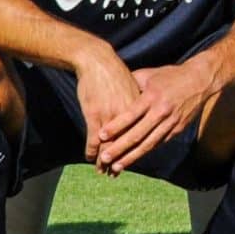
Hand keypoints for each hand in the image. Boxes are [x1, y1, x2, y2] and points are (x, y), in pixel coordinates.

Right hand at [71, 48, 145, 174]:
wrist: (98, 60)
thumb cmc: (114, 72)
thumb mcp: (135, 85)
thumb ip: (139, 100)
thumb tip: (146, 110)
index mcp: (141, 108)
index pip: (142, 134)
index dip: (135, 149)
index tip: (131, 160)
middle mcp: (129, 116)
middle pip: (127, 145)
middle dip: (121, 160)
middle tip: (115, 172)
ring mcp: (112, 117)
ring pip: (110, 146)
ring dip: (105, 160)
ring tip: (103, 170)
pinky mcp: (96, 116)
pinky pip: (94, 141)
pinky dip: (91, 151)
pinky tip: (89, 157)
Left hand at [98, 61, 215, 172]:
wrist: (201, 80)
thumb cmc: (172, 75)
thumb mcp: (150, 74)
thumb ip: (131, 82)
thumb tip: (113, 89)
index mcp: (152, 96)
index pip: (130, 115)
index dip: (115, 127)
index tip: (100, 136)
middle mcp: (161, 111)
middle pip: (137, 134)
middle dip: (119, 148)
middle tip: (104, 158)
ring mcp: (171, 122)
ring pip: (148, 144)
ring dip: (131, 157)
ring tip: (117, 166)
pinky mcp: (177, 129)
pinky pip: (158, 143)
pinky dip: (145, 152)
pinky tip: (134, 159)